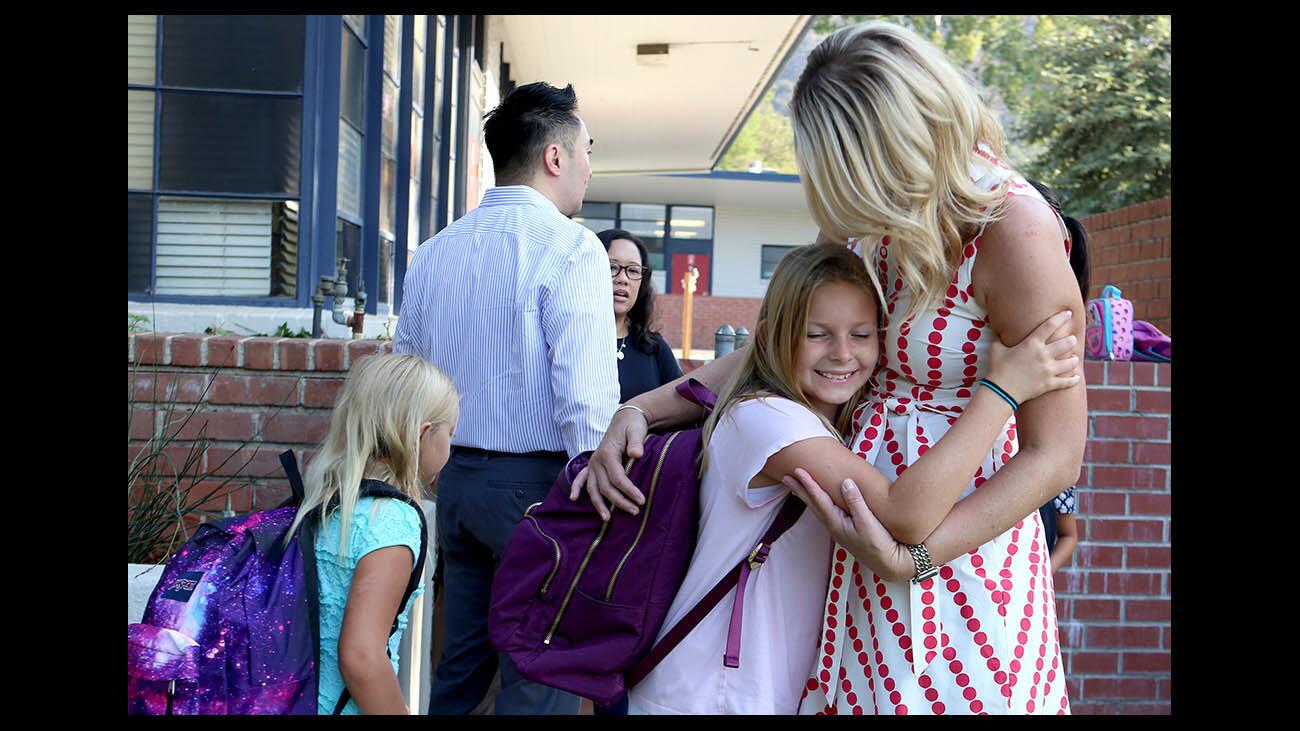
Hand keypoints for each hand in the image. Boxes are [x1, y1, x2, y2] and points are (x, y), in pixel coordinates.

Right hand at [568, 406, 647, 520]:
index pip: (618, 478)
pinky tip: (573, 498)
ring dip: (599, 504)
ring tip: (607, 519)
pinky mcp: (593, 465)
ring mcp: (593, 463)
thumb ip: (636, 443)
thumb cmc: (633, 425)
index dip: (629, 490)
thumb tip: (636, 455)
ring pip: (593, 488)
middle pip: (605, 487)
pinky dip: (576, 488)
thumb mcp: (637, 431)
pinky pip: (582, 479)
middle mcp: (597, 460)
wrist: (625, 418)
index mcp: (608, 453)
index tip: (641, 500)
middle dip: (619, 501)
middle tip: (635, 511)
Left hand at [783, 468, 914, 582]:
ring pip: (817, 509)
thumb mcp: (868, 522)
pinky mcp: (845, 531)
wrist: (888, 564)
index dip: (808, 483)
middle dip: (799, 490)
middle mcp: (833, 526)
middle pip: (812, 504)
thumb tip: (845, 482)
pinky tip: (820, 502)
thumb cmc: (879, 544)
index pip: (818, 499)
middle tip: (785, 477)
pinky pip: (826, 513)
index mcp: (836, 522)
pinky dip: (818, 504)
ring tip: (797, 487)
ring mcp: (838, 529)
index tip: (797, 470)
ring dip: (807, 497)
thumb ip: (856, 502)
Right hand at [985, 309, 1079, 404]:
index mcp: (1031, 343)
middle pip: (1067, 343)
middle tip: (1072, 339)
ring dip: (1074, 359)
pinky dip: (1073, 379)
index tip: (1068, 313)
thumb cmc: (997, 368)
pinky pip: (1067, 381)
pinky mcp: (1049, 384)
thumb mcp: (996, 349)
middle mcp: (1043, 355)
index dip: (1061, 317)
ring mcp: (1048, 370)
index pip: (1050, 325)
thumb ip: (1000, 338)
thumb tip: (998, 331)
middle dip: (1071, 340)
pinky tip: (1076, 377)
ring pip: (1071, 362)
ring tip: (1074, 358)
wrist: (1000, 391)